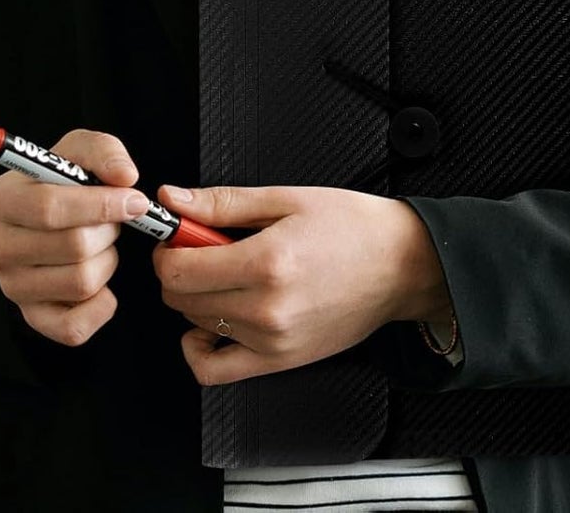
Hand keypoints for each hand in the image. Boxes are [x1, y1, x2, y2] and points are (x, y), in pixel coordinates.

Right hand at [0, 128, 148, 346]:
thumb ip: (103, 152)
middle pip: (73, 246)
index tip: (135, 200)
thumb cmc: (65, 180)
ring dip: (109, 261)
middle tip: (113, 220)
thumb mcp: (79, 150)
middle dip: (109, 230)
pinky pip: (75, 327)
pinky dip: (102, 305)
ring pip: (81, 282)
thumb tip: (125, 178)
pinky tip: (102, 280)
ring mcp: (11, 287)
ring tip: (101, 244)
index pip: (49, 208)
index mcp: (0, 200)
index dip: (101, 205)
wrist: (53, 216)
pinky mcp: (32, 318)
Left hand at [149, 183, 448, 385]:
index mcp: (267, 262)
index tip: (177, 233)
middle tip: (201, 246)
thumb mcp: (286, 198)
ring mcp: (273, 341)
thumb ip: (222, 203)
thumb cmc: (352, 227)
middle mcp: (267, 308)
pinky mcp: (280, 361)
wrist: (401, 265)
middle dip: (179, 267)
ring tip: (226, 272)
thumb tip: (173, 200)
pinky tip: (211, 322)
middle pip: (180, 298)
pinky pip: (215, 371)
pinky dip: (199, 348)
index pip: (179, 269)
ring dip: (196, 297)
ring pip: (195, 324)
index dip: (167, 247)